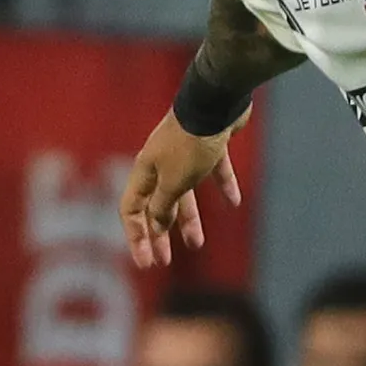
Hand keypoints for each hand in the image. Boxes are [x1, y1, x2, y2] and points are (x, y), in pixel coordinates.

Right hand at [119, 111, 243, 269]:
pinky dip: (222, 186)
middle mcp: (161, 163)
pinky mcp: (210, 145)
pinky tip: (234, 202)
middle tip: (165, 261)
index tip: (147, 263)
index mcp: (146, 171)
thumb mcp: (173, 183)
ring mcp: (185, 154)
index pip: (132, 209)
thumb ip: (163, 207)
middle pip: (156, 205)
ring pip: (184, 193)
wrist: (216, 102)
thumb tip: (157, 226)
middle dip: (160, 234)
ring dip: (189, 219)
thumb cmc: (190, 145)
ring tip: (198, 243)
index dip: (136, 237)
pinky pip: (214, 171)